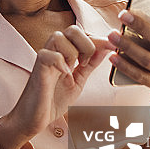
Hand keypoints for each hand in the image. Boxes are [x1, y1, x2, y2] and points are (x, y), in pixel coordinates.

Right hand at [0, 26, 113, 148]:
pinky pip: (47, 54)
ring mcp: (45, 59)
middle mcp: (54, 51)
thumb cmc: (53, 99)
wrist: (36, 118)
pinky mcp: (37, 69)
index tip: (113, 47)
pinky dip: (60, 62)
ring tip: (72, 70)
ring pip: (58, 36)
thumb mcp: (78, 80)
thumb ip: (90, 64)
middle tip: (85, 63)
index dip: (100, 39)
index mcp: (65, 52)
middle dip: (86, 44)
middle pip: (72, 30)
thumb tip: (106, 48)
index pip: (83, 34)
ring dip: (72, 52)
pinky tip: (65, 74)